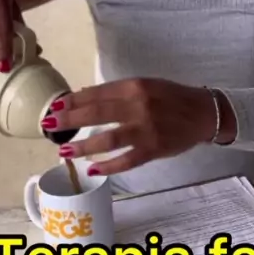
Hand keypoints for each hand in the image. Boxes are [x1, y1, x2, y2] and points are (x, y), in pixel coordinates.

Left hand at [41, 77, 236, 175]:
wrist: (204, 113)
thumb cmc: (171, 98)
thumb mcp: (146, 85)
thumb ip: (118, 92)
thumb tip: (84, 98)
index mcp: (135, 86)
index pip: (97, 93)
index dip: (73, 100)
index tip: (56, 106)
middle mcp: (139, 106)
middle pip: (96, 113)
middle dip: (69, 120)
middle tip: (49, 125)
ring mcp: (146, 129)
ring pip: (108, 139)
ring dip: (83, 146)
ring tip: (65, 151)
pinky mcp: (154, 149)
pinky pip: (126, 160)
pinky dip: (108, 166)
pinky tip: (93, 169)